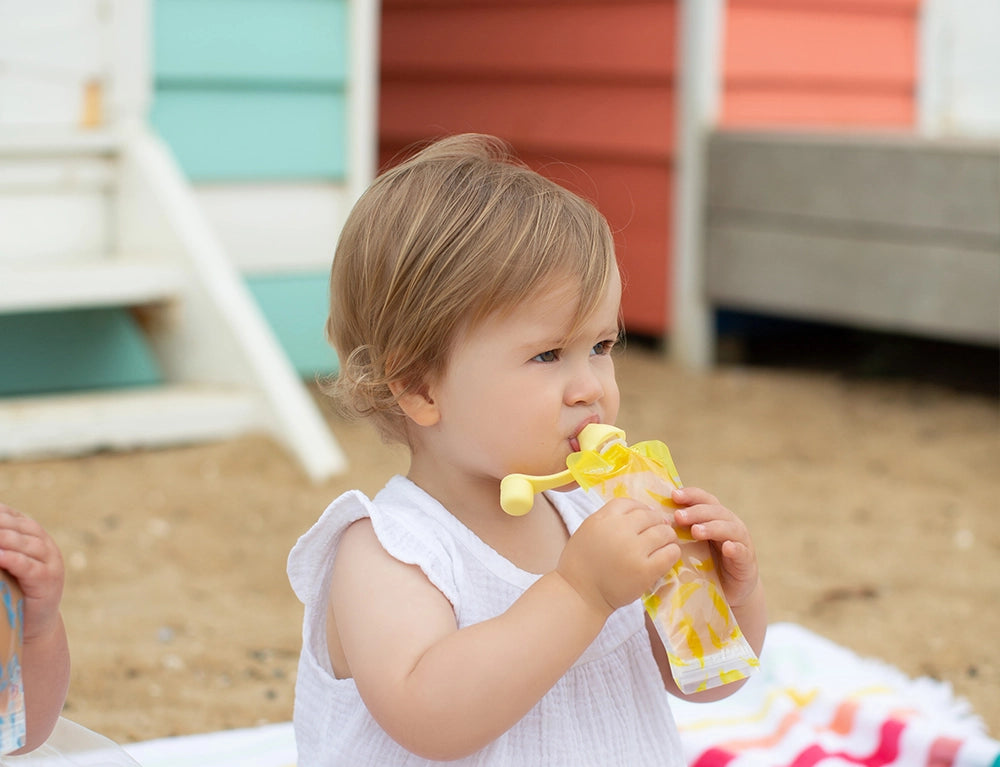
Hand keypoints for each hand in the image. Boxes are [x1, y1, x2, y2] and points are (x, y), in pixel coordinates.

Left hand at [0, 505, 64, 641]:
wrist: (35, 624)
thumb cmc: (14, 592)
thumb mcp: (8, 565)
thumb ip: (3, 549)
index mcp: (36, 537)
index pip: (15, 518)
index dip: (0, 513)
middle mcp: (46, 546)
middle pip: (22, 528)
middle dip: (0, 524)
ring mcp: (51, 563)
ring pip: (28, 545)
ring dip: (5, 538)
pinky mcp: (48, 581)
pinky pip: (30, 567)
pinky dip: (14, 560)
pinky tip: (0, 556)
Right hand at [557, 497, 679, 616]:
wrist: (579, 595)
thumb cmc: (580, 565)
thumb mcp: (588, 531)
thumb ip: (608, 520)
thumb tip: (641, 513)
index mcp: (603, 519)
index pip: (630, 504)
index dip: (641, 508)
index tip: (646, 518)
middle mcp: (619, 530)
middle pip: (650, 516)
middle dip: (658, 522)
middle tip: (660, 532)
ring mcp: (634, 549)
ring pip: (664, 532)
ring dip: (668, 536)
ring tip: (666, 543)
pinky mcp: (645, 570)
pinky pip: (670, 553)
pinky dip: (672, 552)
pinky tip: (668, 556)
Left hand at [671, 487, 758, 606]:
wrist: (729, 591)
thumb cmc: (704, 565)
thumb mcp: (690, 546)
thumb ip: (677, 532)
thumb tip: (647, 521)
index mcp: (713, 517)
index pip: (703, 499)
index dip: (690, 495)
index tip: (673, 495)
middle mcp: (728, 524)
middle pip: (715, 510)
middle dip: (696, 511)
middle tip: (678, 517)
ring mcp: (740, 541)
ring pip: (729, 528)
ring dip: (712, 527)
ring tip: (696, 531)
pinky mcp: (746, 561)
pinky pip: (742, 552)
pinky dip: (735, 548)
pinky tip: (727, 547)